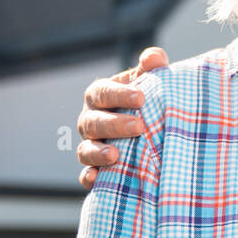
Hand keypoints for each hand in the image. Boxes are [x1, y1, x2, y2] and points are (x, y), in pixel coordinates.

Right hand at [76, 46, 169, 187]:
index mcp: (101, 96)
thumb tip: (153, 58)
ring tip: (115, 156)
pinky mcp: (96, 169)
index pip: (101, 92)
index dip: (118, 94)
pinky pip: (86, 175)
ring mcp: (90, 145)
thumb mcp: (151, 80)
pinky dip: (88, 177)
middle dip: (114, 124)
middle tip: (139, 126)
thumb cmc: (148, 100)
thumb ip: (153, 66)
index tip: (140, 98)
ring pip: (85, 149)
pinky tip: (96, 179)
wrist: (153, 129)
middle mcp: (91, 121)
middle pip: (93, 122)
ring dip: (98, 153)